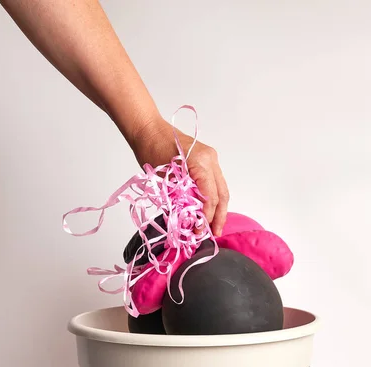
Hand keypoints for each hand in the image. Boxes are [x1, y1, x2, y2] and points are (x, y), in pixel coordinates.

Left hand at [130, 116, 229, 236]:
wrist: (148, 129)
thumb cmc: (150, 149)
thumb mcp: (164, 178)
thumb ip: (180, 196)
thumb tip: (189, 217)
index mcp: (200, 162)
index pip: (210, 195)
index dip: (207, 215)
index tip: (200, 229)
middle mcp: (211, 159)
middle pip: (222, 193)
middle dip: (219, 215)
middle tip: (215, 233)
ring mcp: (211, 158)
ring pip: (221, 188)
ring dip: (218, 208)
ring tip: (213, 226)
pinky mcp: (207, 160)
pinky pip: (214, 182)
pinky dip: (212, 197)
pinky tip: (209, 211)